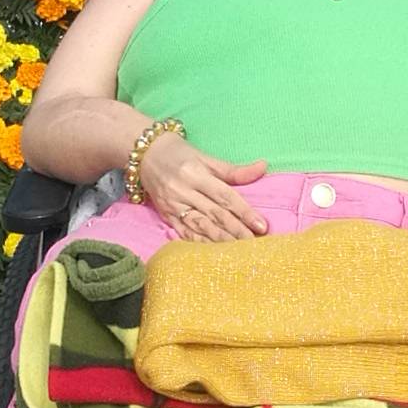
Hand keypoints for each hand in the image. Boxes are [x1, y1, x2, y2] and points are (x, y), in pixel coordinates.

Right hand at [136, 133, 268, 238]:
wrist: (145, 154)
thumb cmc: (180, 154)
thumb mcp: (206, 157)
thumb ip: (234, 170)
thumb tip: (262, 167)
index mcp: (196, 174)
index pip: (225, 196)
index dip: (244, 212)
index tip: (261, 226)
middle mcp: (184, 191)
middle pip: (215, 214)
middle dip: (237, 230)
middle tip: (255, 243)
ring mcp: (173, 205)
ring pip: (200, 226)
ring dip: (221, 240)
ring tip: (239, 251)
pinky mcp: (166, 215)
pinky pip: (183, 232)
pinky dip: (199, 243)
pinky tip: (213, 253)